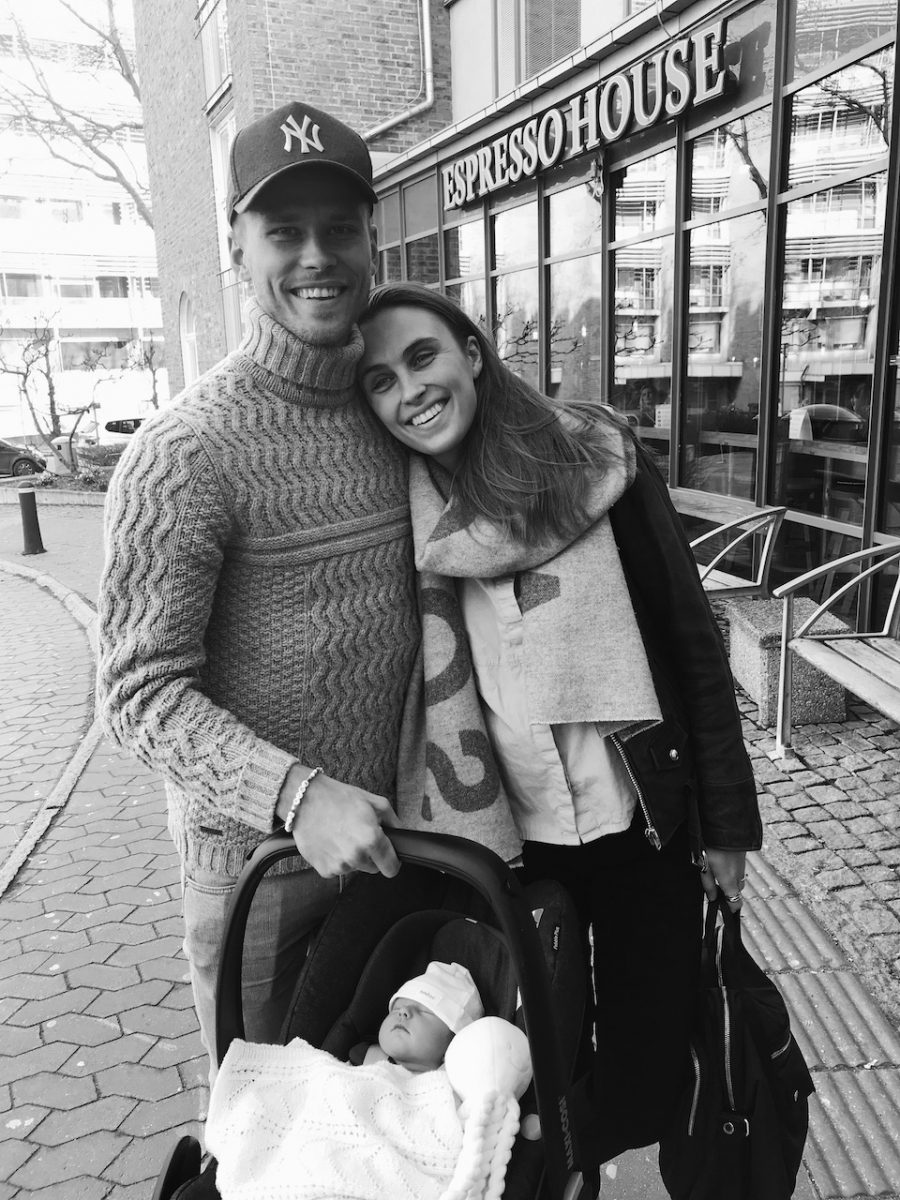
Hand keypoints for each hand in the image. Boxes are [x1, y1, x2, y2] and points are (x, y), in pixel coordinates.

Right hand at [279, 769, 400, 878]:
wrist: (305, 800)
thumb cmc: (338, 798)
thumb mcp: (374, 802)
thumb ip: (393, 821)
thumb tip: (401, 834)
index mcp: (372, 840)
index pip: (392, 868)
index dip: (393, 862)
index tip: (388, 857)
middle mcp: (356, 856)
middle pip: (373, 868)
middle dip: (370, 855)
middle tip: (359, 835)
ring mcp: (339, 865)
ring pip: (355, 868)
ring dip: (352, 856)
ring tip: (342, 835)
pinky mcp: (324, 869)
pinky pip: (338, 869)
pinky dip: (336, 859)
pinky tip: (331, 842)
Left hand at [698, 847, 746, 912]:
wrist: (725, 826)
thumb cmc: (712, 846)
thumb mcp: (705, 866)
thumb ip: (708, 884)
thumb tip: (711, 898)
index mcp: (729, 880)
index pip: (736, 902)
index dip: (731, 908)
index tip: (723, 907)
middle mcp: (739, 875)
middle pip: (737, 890)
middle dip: (729, 891)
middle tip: (716, 886)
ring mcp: (743, 865)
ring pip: (739, 879)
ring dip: (731, 879)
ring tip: (718, 871)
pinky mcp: (743, 857)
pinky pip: (740, 869)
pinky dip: (733, 869)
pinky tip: (723, 861)